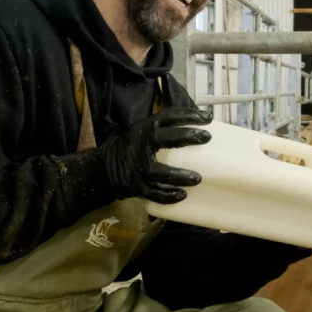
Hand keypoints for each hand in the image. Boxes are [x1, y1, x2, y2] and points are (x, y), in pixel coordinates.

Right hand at [98, 107, 212, 203]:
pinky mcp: (136, 186)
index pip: (168, 117)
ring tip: (198, 178)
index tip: (207, 118)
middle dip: (186, 137)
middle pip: (164, 138)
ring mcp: (137, 167)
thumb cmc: (132, 148)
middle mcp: (141, 145)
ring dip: (179, 175)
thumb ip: (164, 129)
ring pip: (158, 172)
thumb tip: (197, 125)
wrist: (104, 170)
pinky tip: (182, 196)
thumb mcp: (143, 132)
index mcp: (145, 129)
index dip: (188, 115)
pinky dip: (167, 196)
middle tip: (206, 137)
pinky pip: (153, 193)